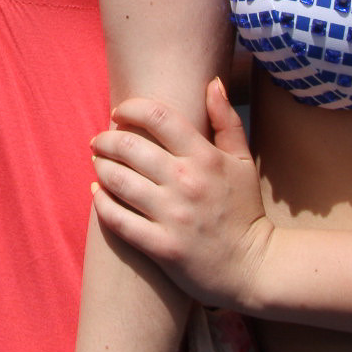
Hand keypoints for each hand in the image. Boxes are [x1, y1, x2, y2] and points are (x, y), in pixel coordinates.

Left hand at [90, 79, 273, 311]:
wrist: (255, 268)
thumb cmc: (245, 210)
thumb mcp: (243, 162)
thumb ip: (227, 120)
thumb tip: (212, 82)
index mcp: (205, 158)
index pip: (157, 116)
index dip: (130, 108)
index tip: (119, 113)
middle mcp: (186, 183)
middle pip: (129, 146)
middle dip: (105, 139)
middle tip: (98, 141)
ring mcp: (173, 216)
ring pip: (117, 180)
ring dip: (100, 167)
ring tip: (98, 164)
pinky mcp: (162, 247)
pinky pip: (117, 219)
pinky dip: (101, 203)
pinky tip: (97, 194)